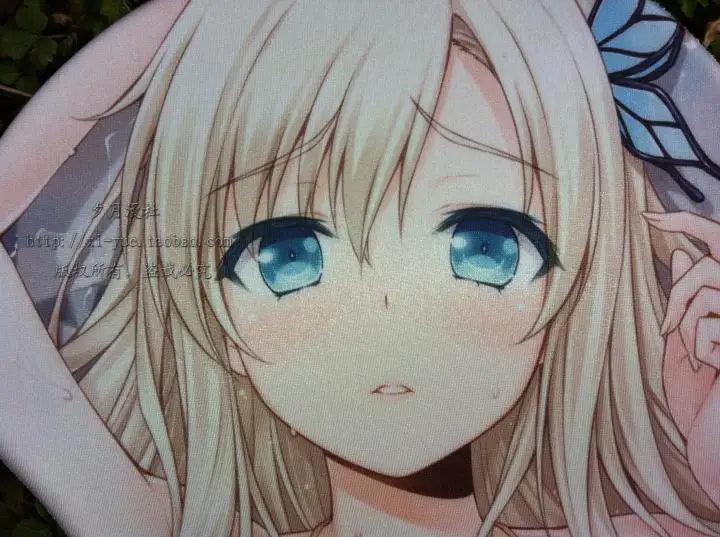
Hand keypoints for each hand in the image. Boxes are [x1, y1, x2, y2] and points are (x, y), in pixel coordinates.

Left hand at [644, 211, 719, 504]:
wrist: (718, 437)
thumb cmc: (704, 394)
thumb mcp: (689, 343)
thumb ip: (690, 301)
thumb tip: (682, 255)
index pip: (715, 241)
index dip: (685, 224)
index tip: (648, 216)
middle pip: (706, 268)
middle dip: (679, 295)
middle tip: (669, 332)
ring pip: (706, 289)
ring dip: (688, 324)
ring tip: (698, 357)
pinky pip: (711, 319)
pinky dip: (701, 343)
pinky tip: (713, 366)